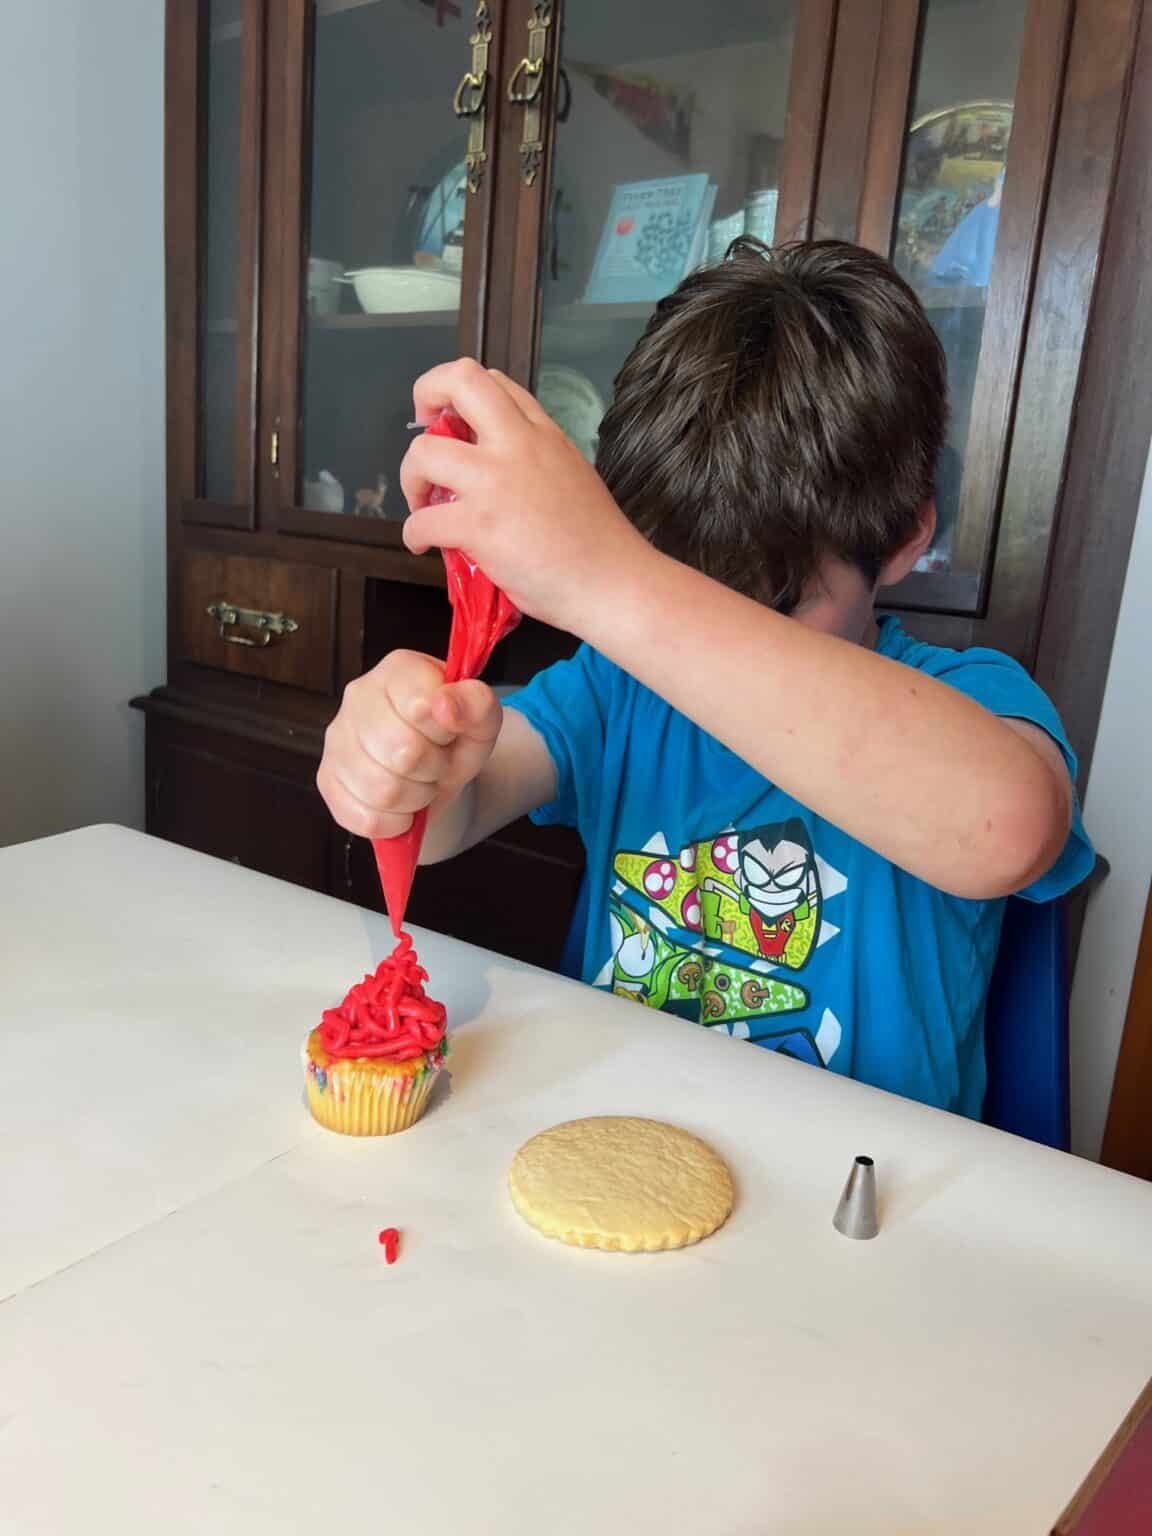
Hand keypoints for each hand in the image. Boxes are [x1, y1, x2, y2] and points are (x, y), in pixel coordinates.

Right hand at [317, 649, 501, 838]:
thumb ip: (476, 704)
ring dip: (416, 797)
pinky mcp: (327, 780)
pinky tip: (401, 803)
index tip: (448, 732)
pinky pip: (365, 817)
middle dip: (433, 768)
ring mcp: (336, 739)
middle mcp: (358, 697)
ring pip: (383, 790)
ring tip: (420, 781)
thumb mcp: (482, 720)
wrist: (435, 774)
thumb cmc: (454, 739)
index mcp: (399, 670)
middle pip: (402, 753)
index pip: (420, 707)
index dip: (444, 732)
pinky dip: (395, 820)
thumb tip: (445, 705)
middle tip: (436, 762)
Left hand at [399, 358, 653, 634]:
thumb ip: (534, 463)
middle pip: (460, 381)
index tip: (452, 423)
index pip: (494, 382)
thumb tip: (493, 479)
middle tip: (423, 429)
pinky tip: (424, 545)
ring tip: (423, 503)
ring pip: (424, 451)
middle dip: (426, 393)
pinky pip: (422, 520)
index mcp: (543, 433)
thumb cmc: (598, 544)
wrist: (612, 582)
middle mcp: (519, 445)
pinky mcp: (480, 525)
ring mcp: (496, 482)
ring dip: (411, 477)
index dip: (461, 395)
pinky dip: (413, 533)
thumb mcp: (572, 476)